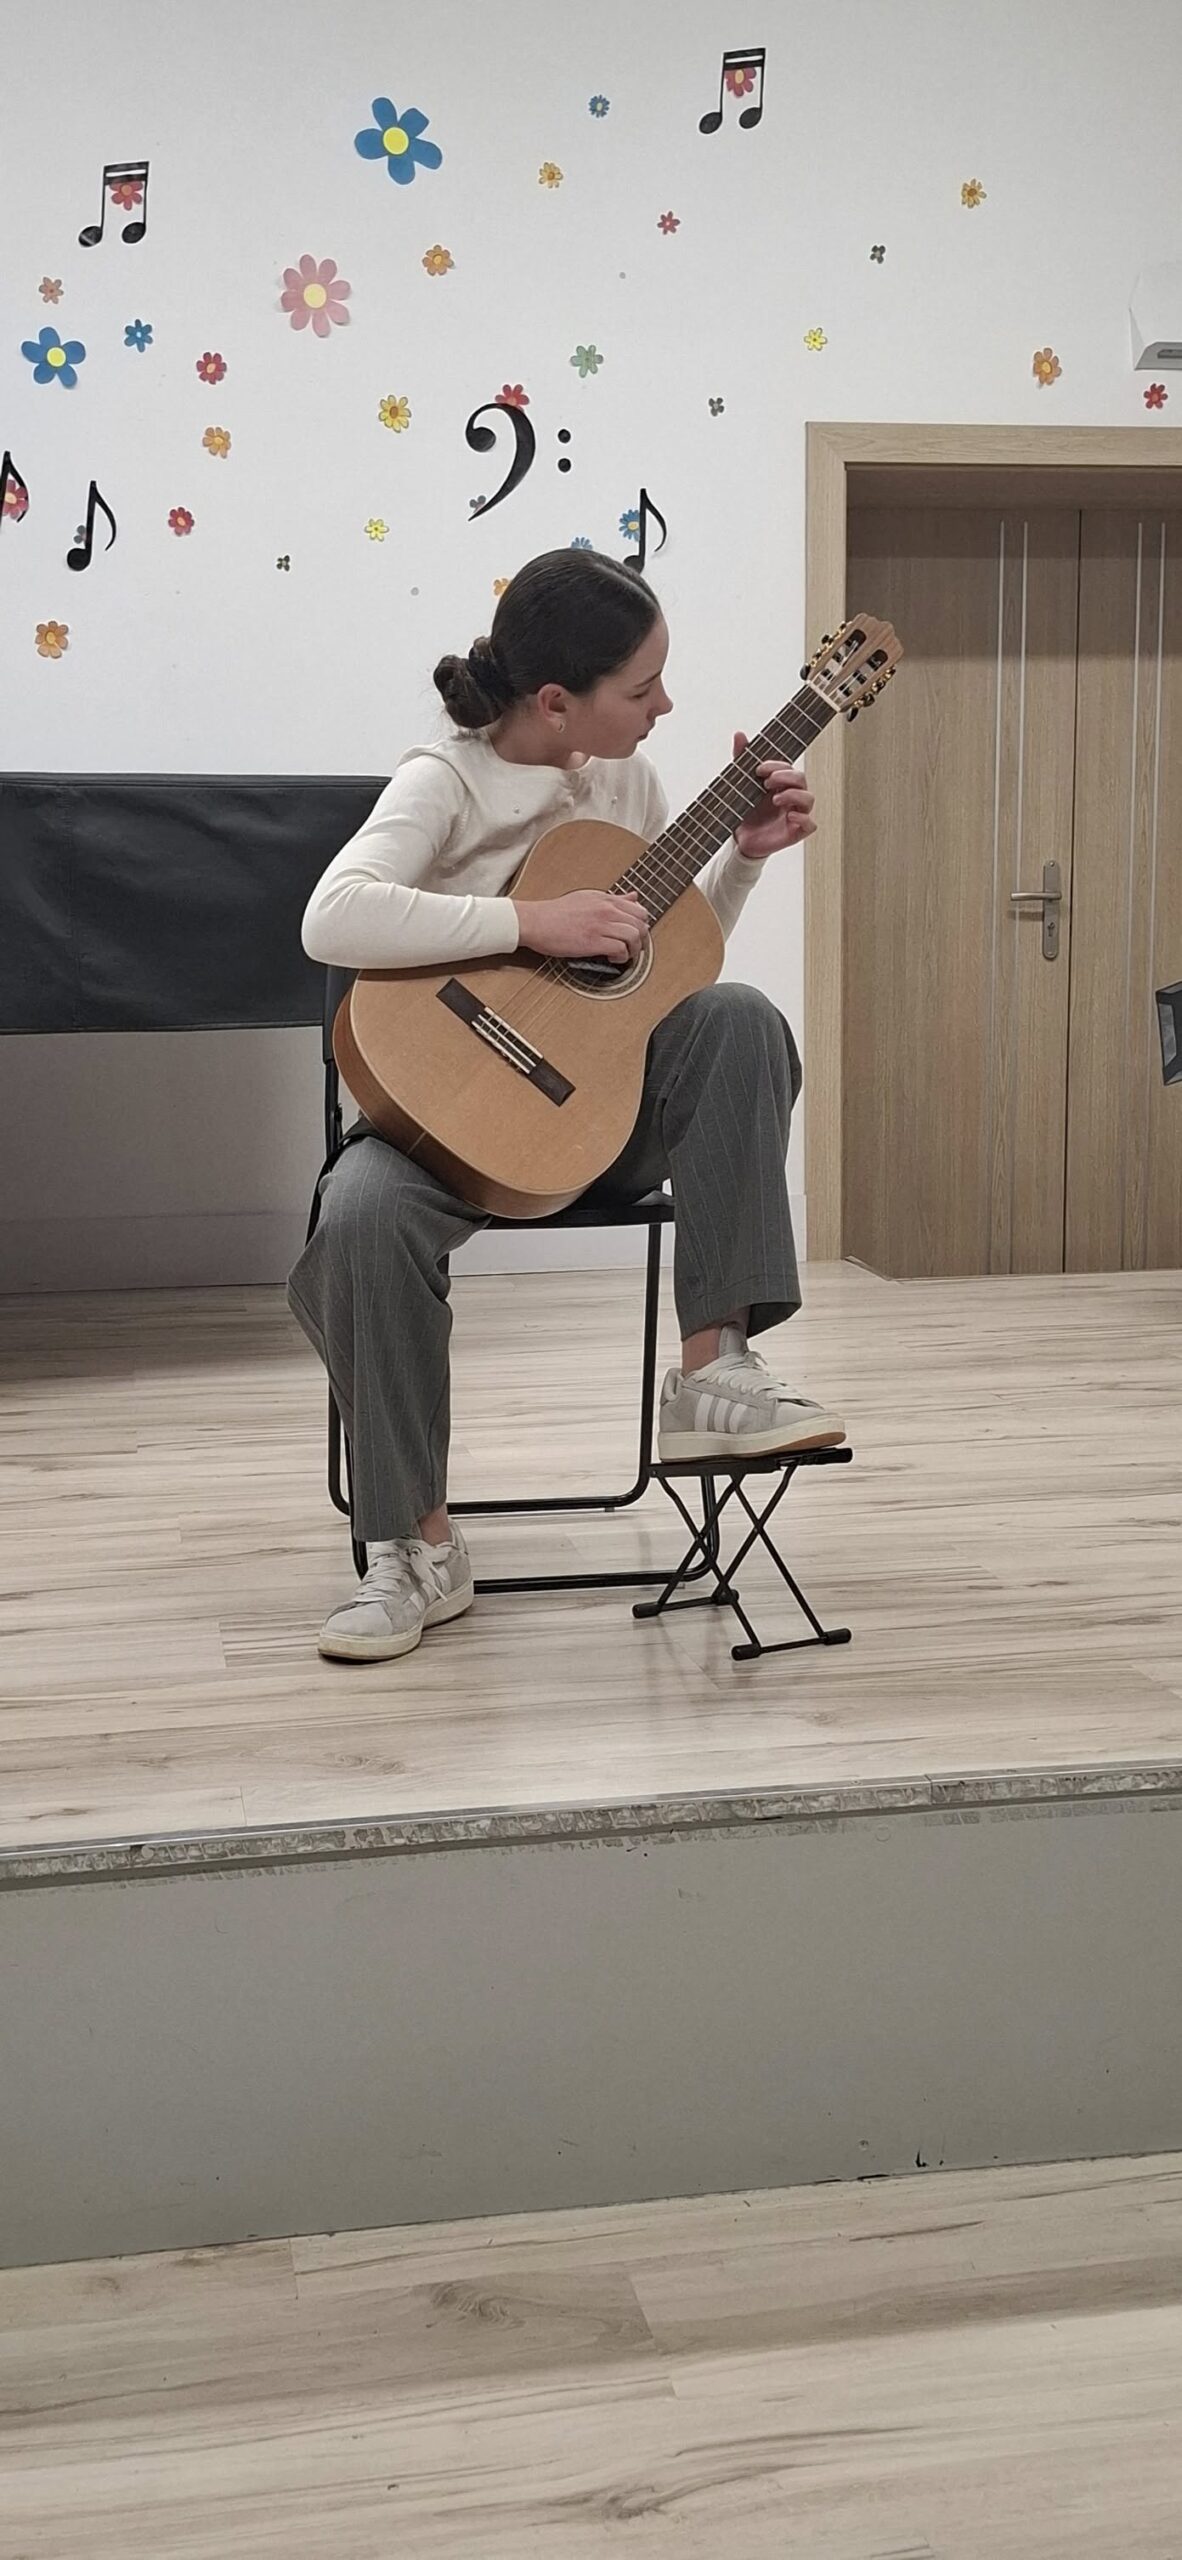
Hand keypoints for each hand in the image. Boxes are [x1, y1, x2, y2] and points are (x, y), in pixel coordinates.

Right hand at [513, 888, 650, 961]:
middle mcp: (606, 910)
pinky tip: (613, 958)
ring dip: (633, 950)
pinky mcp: (593, 941)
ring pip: (634, 936)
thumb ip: (613, 899)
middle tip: (634, 948)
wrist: (535, 921)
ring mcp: (600, 925)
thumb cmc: (556, 913)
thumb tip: (633, 897)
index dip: (642, 925)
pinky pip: (620, 949)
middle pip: (640, 924)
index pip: (639, 910)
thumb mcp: (588, 898)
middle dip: (642, 940)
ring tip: (624, 955)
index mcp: (605, 899)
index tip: (636, 934)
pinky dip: (621, 957)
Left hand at [732, 729, 816, 859]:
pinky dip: (803, 818)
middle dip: (785, 777)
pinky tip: (790, 816)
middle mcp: (791, 796)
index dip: (777, 766)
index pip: (788, 768)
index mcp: (782, 784)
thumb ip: (742, 759)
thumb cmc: (746, 812)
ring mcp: (796, 813)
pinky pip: (811, 824)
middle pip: (801, 779)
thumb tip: (739, 734)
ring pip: (809, 799)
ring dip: (793, 795)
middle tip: (767, 782)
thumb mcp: (741, 784)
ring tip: (775, 799)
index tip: (759, 770)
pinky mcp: (796, 831)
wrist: (741, 839)